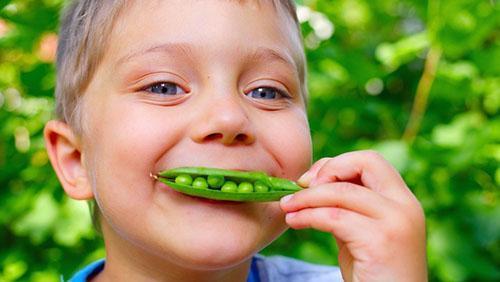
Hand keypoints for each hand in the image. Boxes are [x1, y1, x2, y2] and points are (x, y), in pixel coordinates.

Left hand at [280, 150, 426, 281]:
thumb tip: (312, 186)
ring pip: (342, 190)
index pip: (370, 161)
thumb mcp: (360, 234)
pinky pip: (334, 217)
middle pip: (365, 162)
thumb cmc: (373, 276)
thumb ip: (346, 209)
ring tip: (286, 206)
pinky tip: (294, 221)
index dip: (337, 164)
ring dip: (307, 197)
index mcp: (403, 201)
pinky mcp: (381, 242)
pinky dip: (308, 215)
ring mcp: (397, 223)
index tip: (311, 181)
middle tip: (300, 187)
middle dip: (327, 169)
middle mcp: (406, 206)